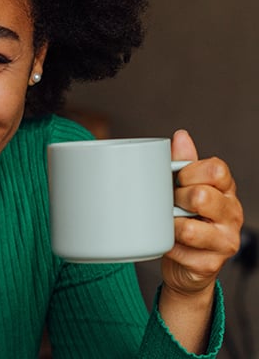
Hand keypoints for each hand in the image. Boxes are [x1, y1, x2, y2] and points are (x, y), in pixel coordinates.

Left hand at [162, 129, 242, 295]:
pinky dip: (166, 244)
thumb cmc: (184, 215)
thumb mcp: (184, 185)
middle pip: (202, 196)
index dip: (189, 171)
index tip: (177, 179)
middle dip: (177, 198)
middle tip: (171, 203)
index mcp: (226, 190)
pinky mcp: (210, 264)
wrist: (184, 262)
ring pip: (190, 228)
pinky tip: (168, 241)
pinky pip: (179, 250)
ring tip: (168, 222)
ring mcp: (225, 241)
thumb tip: (181, 136)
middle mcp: (232, 214)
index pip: (216, 169)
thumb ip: (183, 162)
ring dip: (170, 224)